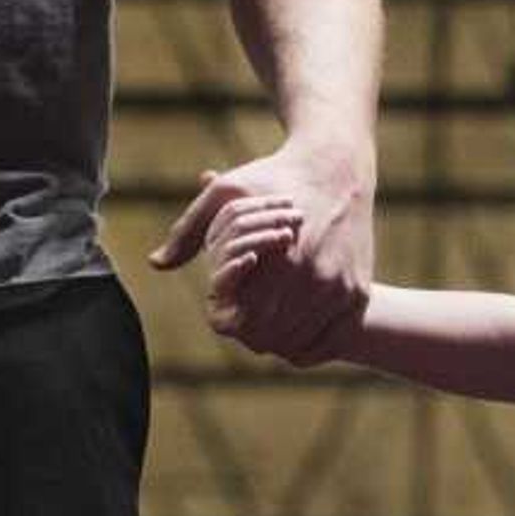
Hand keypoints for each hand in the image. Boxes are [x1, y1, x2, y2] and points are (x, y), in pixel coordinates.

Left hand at [151, 137, 371, 359]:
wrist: (337, 171)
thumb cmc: (274, 178)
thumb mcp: (226, 194)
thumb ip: (188, 232)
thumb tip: (156, 262)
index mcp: (280, 260)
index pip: (243, 322)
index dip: (228, 322)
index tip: (225, 310)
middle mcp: (314, 279)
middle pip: (269, 337)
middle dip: (249, 334)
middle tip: (242, 323)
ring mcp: (340, 288)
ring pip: (298, 343)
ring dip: (277, 342)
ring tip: (264, 328)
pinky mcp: (358, 292)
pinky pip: (330, 341)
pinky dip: (308, 344)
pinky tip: (292, 331)